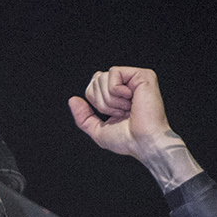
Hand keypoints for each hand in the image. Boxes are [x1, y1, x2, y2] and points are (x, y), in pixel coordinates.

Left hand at [69, 67, 201, 189]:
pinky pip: (113, 73)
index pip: (92, 86)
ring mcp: (135, 79)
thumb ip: (83, 117)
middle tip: (121, 113)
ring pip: (102, 78)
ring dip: (110, 100)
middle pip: (95, 80)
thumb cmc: (127, 139)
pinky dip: (117, 92)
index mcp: (117, 96)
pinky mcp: (142, 75)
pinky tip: (131, 100)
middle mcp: (126, 85)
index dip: (95, 102)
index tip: (114, 115)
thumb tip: (73, 100)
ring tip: (127, 108)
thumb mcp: (98, 130)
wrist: (143, 142)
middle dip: (102, 102)